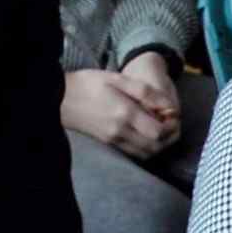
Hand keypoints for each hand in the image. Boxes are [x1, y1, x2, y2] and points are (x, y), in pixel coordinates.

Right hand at [63, 66, 177, 156]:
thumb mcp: (119, 79)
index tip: (172, 114)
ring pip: (146, 154)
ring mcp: (113, 140)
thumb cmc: (89, 84)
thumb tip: (169, 106)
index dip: (171, 126)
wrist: (59, 97)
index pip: (158, 132)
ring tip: (161, 127)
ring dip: (159, 144)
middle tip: (171, 122)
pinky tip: (146, 132)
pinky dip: (146, 147)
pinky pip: (134, 153)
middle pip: (155, 147)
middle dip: (169, 137)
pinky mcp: (108, 143)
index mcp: (124, 114)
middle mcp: (119, 131)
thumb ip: (146, 92)